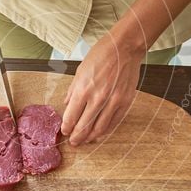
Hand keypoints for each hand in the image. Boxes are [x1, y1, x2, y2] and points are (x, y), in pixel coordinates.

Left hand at [60, 31, 145, 145]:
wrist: (124, 48)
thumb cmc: (101, 55)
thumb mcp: (80, 70)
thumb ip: (73, 90)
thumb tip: (67, 104)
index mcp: (83, 89)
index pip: (71, 117)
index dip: (67, 127)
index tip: (65, 131)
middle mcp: (97, 98)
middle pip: (84, 126)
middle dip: (77, 137)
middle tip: (73, 142)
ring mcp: (113, 101)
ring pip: (99, 128)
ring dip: (90, 137)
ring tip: (85, 141)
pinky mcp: (125, 102)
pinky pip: (113, 122)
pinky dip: (105, 130)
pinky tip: (99, 133)